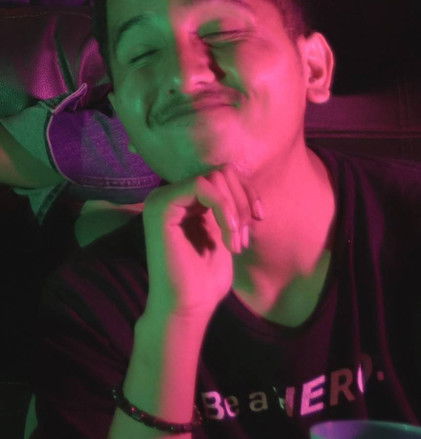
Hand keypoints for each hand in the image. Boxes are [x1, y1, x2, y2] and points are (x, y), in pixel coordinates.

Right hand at [142, 166, 261, 319]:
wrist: (188, 308)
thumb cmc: (206, 278)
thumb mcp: (224, 232)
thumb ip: (227, 205)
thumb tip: (240, 178)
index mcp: (183, 200)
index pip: (222, 176)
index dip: (246, 192)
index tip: (259, 218)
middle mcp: (169, 195)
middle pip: (220, 172)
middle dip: (242, 201)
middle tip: (244, 236)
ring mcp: (162, 199)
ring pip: (214, 177)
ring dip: (235, 209)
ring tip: (236, 242)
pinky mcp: (161, 206)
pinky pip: (202, 186)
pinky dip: (223, 209)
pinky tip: (228, 238)